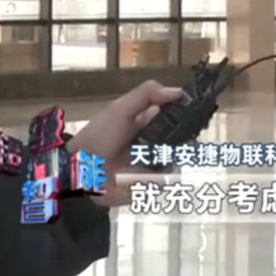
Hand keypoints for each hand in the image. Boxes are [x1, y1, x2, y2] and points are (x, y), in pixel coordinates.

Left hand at [67, 80, 182, 207]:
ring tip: (174, 153)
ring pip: (179, 159)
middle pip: (183, 139)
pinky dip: (168, 175)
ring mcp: (153, 164)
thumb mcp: (121, 109)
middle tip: (190, 136)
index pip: (175, 116)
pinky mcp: (150, 183)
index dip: (187, 114)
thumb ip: (147, 94)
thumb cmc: (99, 136)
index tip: (197, 111)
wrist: (79, 170)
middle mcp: (153, 143)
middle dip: (189, 137)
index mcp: (147, 124)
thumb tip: (180, 91)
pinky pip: (168, 179)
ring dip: (181, 156)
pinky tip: (160, 169)